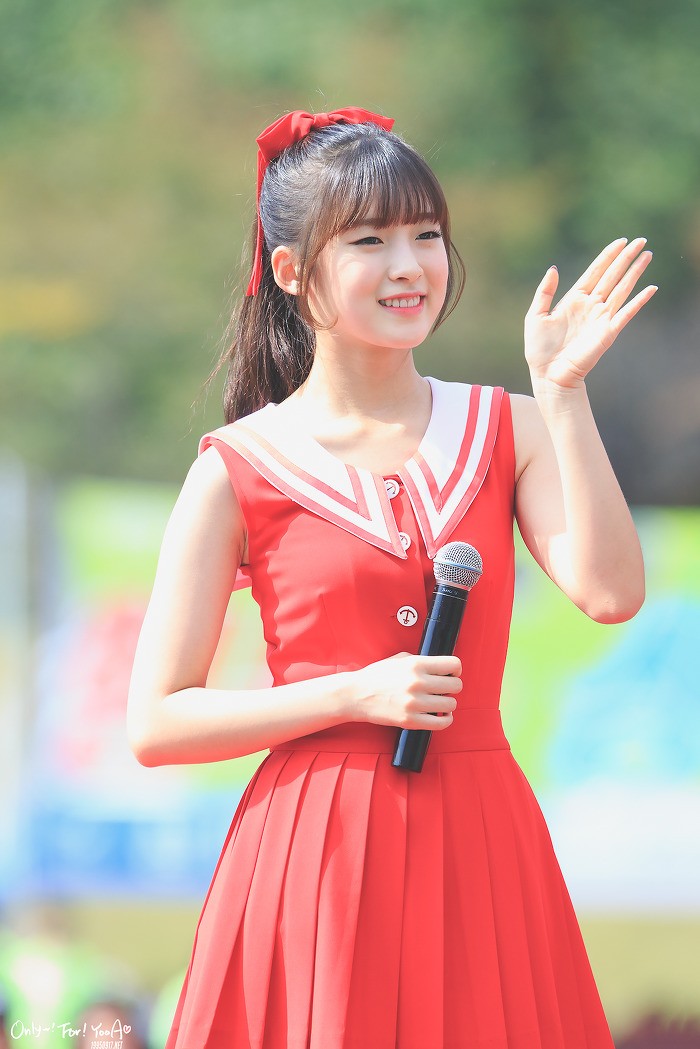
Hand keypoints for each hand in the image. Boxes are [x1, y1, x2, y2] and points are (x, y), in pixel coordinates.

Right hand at [350, 652, 461, 730]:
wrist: (356, 694)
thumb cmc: (377, 676)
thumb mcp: (400, 659)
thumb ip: (422, 661)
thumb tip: (442, 668)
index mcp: (416, 664)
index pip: (454, 664)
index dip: (456, 669)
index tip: (452, 674)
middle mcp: (417, 682)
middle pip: (456, 685)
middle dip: (452, 687)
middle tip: (443, 689)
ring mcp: (414, 703)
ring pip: (451, 704)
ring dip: (448, 704)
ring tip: (439, 702)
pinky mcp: (410, 720)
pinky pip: (441, 723)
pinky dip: (446, 720)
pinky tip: (441, 715)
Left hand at [524, 238, 656, 389]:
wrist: (549, 375)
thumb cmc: (539, 349)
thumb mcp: (535, 316)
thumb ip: (545, 292)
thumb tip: (554, 268)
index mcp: (574, 299)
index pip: (595, 272)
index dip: (607, 256)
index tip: (621, 241)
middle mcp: (591, 306)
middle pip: (612, 276)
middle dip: (626, 258)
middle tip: (641, 240)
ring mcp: (601, 318)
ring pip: (622, 289)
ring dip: (635, 272)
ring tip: (647, 255)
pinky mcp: (608, 332)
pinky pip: (626, 313)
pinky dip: (639, 301)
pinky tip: (651, 288)